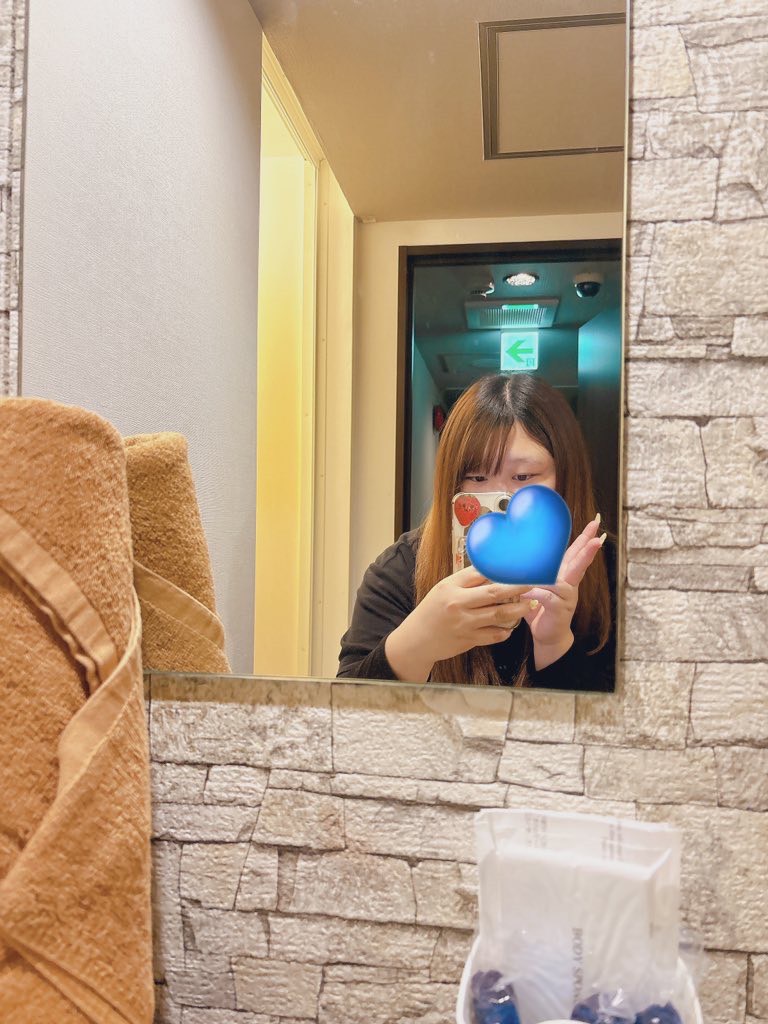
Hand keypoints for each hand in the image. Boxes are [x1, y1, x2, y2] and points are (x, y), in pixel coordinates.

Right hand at [385, 566, 527, 681]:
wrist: (416, 640)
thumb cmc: (431, 611)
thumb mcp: (443, 590)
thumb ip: (466, 582)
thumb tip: (493, 571)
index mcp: (450, 586)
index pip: (480, 573)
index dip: (501, 570)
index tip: (518, 568)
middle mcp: (458, 603)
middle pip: (494, 593)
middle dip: (517, 588)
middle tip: (533, 584)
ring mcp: (464, 623)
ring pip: (499, 615)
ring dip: (518, 610)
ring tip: (531, 605)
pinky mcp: (469, 640)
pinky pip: (494, 635)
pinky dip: (505, 631)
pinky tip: (511, 626)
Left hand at [521, 514, 605, 669]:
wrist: (547, 636)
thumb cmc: (538, 610)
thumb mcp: (533, 587)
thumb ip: (528, 573)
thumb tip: (510, 555)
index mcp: (563, 576)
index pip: (574, 553)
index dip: (583, 539)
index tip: (594, 524)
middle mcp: (568, 584)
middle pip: (579, 561)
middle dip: (588, 546)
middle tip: (597, 532)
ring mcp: (567, 596)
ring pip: (567, 576)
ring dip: (573, 563)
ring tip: (579, 555)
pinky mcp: (559, 608)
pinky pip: (547, 596)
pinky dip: (536, 592)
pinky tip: (528, 590)